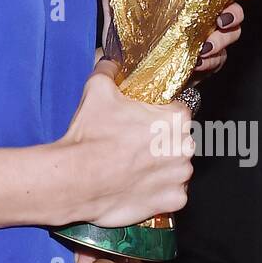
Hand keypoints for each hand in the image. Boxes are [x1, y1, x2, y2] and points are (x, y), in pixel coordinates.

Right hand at [54, 56, 194, 229]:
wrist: (76, 179)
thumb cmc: (90, 135)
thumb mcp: (97, 89)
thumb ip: (110, 68)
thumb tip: (112, 60)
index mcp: (175, 119)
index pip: (178, 110)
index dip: (159, 114)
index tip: (144, 120)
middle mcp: (185, 148)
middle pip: (179, 140)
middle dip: (162, 141)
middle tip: (133, 143)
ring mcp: (181, 177)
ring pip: (177, 167)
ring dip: (161, 166)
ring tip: (133, 166)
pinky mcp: (172, 202)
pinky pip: (172, 193)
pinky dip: (159, 190)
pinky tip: (138, 184)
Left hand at [100, 0, 254, 79]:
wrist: (122, 59)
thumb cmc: (124, 19)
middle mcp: (204, 12)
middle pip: (236, 10)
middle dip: (234, 14)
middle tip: (221, 19)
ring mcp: (208, 37)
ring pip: (231, 36)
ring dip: (220, 41)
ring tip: (203, 46)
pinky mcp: (206, 62)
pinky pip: (219, 62)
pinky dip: (210, 63)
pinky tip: (196, 62)